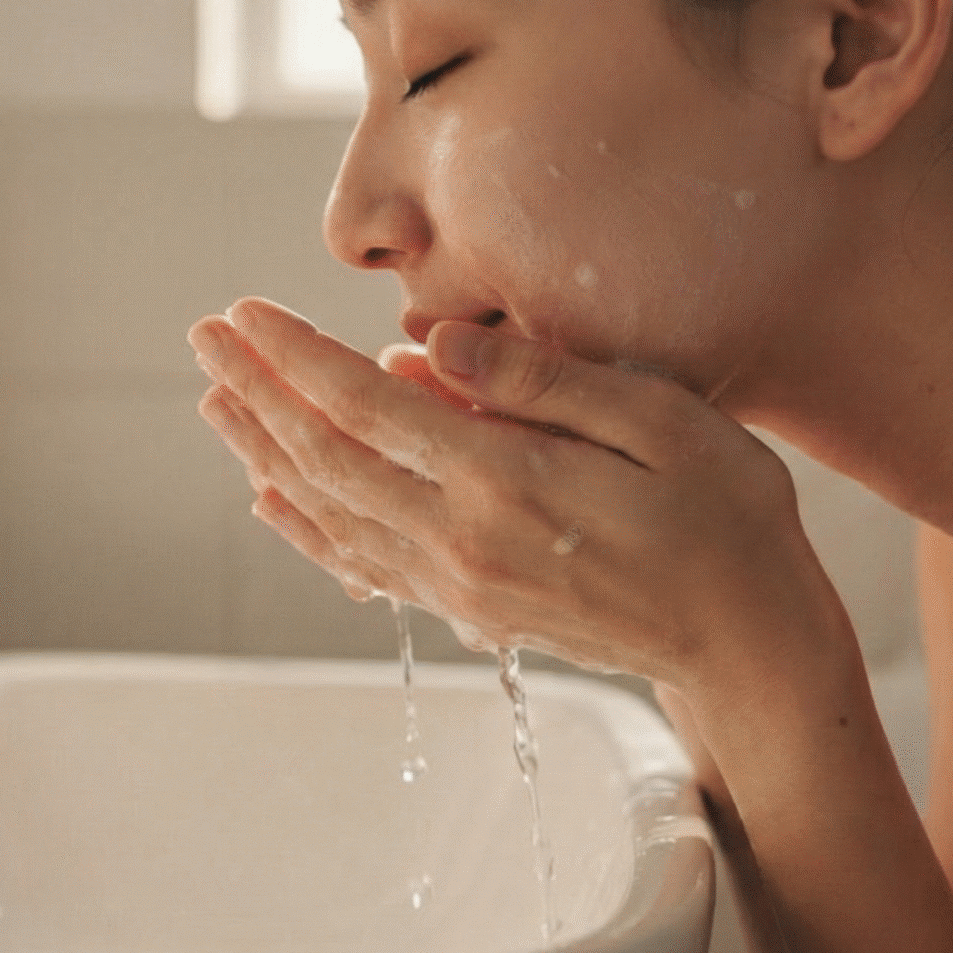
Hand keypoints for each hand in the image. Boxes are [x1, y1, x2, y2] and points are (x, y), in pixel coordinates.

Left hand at [189, 297, 857, 694]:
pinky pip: (360, 563)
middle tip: (204, 337)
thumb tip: (425, 344)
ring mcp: (458, 582)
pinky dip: (306, 526)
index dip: (294, 357)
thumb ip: (540, 380)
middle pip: (325, 458)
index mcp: (506, 480)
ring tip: (215, 401)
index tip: (242, 312)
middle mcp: (463, 539)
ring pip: (329, 512)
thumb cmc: (725, 514)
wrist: (747, 641)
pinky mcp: (467, 607)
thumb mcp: (661, 420)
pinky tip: (272, 498)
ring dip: (263, 453)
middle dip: (257, 392)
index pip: (366, 406)